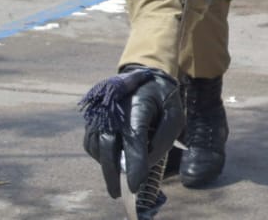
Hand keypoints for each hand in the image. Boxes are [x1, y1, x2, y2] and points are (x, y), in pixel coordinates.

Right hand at [81, 67, 183, 199]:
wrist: (143, 73)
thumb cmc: (163, 97)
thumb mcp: (175, 113)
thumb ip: (165, 137)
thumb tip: (148, 161)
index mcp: (137, 106)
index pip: (134, 140)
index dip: (135, 164)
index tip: (135, 185)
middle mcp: (114, 110)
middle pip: (109, 147)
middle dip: (113, 173)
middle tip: (117, 193)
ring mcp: (101, 113)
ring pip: (98, 147)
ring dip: (107, 163)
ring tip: (120, 172)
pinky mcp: (93, 118)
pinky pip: (92, 142)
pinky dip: (100, 154)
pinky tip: (113, 158)